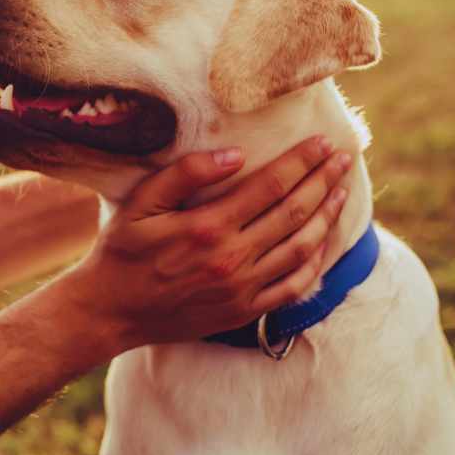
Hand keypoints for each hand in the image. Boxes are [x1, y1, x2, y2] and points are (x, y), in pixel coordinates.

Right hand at [60, 136, 352, 352]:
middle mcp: (231, 258)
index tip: (323, 143)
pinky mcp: (244, 311)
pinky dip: (315, 263)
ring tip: (340, 192)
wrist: (110, 311)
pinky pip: (293, 286)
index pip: (270, 186)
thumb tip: (235, 155)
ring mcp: (242, 288)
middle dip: (323, 182)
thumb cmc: (122, 251)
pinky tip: (323, 242)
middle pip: (294, 213)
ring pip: (301, 248)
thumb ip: (184, 174)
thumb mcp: (140, 204)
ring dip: (326, 217)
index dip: (301, 162)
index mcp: (207, 227)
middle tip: (343, 159)